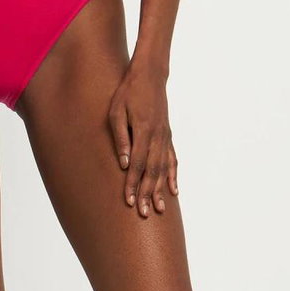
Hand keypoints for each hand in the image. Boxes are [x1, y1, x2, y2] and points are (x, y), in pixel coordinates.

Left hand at [108, 62, 178, 216]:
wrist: (149, 76)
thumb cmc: (128, 92)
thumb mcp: (116, 111)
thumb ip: (121, 137)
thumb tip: (124, 163)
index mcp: (143, 131)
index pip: (138, 164)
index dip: (133, 184)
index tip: (129, 201)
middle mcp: (157, 137)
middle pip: (152, 171)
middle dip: (147, 194)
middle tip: (144, 214)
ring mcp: (165, 137)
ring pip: (163, 168)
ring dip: (160, 190)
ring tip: (160, 210)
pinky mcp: (168, 135)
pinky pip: (172, 159)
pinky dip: (173, 176)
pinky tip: (173, 190)